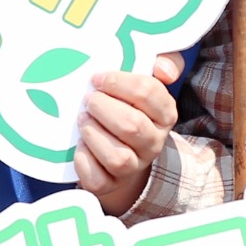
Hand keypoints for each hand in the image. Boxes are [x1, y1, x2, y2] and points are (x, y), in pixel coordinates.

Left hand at [74, 51, 182, 216]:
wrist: (122, 148)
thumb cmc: (130, 105)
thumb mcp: (147, 79)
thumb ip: (164, 62)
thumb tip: (163, 68)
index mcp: (165, 114)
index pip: (148, 93)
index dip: (118, 82)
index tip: (97, 78)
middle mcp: (154, 142)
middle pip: (132, 125)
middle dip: (103, 108)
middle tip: (89, 99)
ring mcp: (134, 166)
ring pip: (118, 157)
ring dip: (93, 134)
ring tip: (83, 119)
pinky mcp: (111, 183)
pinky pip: (97, 178)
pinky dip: (84, 161)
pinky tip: (80, 145)